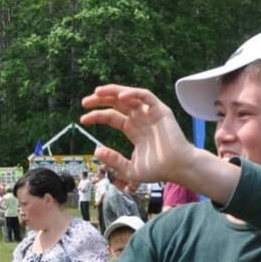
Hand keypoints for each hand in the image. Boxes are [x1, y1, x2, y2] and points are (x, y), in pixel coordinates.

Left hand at [80, 85, 198, 187]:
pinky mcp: (161, 110)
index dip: (97, 116)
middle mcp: (140, 119)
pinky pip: (146, 96)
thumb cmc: (158, 170)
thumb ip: (113, 160)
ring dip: (113, 91)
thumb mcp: (129, 169)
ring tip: (97, 92)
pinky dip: (133, 93)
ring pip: (130, 96)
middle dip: (100, 100)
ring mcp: (150, 113)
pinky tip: (120, 97)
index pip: (112, 117)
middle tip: (85, 102)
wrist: (178, 169)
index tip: (83, 119)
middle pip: (118, 103)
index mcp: (133, 130)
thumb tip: (96, 151)